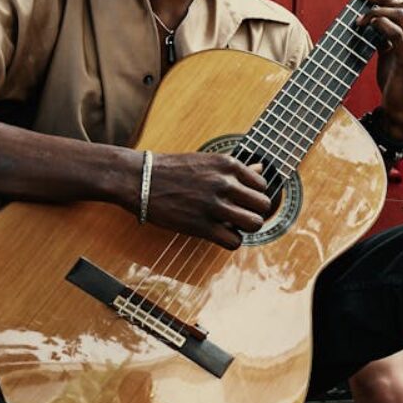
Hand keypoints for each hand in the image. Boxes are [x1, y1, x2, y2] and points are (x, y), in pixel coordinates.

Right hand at [139, 152, 278, 249]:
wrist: (139, 178)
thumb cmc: (173, 170)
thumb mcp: (207, 161)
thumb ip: (236, 168)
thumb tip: (261, 167)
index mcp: (228, 164)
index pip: (262, 185)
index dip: (253, 196)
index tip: (240, 201)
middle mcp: (225, 183)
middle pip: (263, 206)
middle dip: (254, 212)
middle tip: (239, 215)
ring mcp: (214, 205)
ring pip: (254, 224)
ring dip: (245, 228)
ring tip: (231, 225)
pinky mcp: (201, 226)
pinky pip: (234, 241)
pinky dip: (231, 241)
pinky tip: (220, 234)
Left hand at [358, 0, 402, 135]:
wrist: (402, 109)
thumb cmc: (396, 82)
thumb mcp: (391, 54)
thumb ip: (387, 37)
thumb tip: (374, 21)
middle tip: (364, 5)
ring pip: (402, 16)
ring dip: (378, 13)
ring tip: (362, 22)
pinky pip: (397, 34)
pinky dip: (381, 25)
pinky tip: (370, 27)